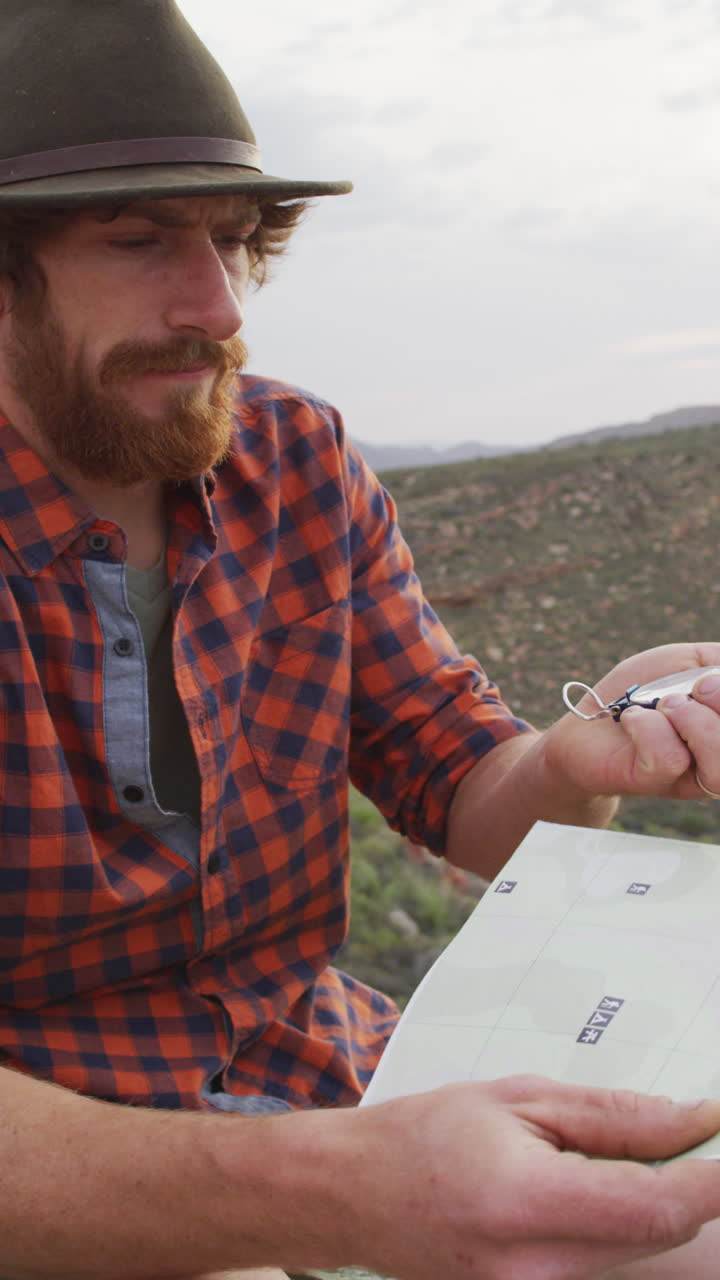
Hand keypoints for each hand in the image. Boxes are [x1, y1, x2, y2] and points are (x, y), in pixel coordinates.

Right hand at [340, 1076, 719, 1279]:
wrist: (357, 1195)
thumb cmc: (427, 1135)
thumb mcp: (519, 1098)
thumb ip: (615, 1115)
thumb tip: (699, 1121)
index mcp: (526, 1204)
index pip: (656, 1208)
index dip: (713, 1181)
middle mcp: (535, 1273)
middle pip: (655, 1237)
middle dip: (686, 1186)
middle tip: (686, 1134)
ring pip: (635, 1257)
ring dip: (649, 1208)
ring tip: (599, 1159)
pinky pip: (603, 1271)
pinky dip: (617, 1231)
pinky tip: (585, 1193)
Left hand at [542, 642, 719, 799]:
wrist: (588, 721)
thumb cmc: (642, 691)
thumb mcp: (689, 661)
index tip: (711, 679)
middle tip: (696, 687)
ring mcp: (693, 775)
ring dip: (694, 722)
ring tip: (667, 706)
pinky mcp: (657, 781)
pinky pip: (669, 758)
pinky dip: (650, 727)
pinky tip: (634, 720)